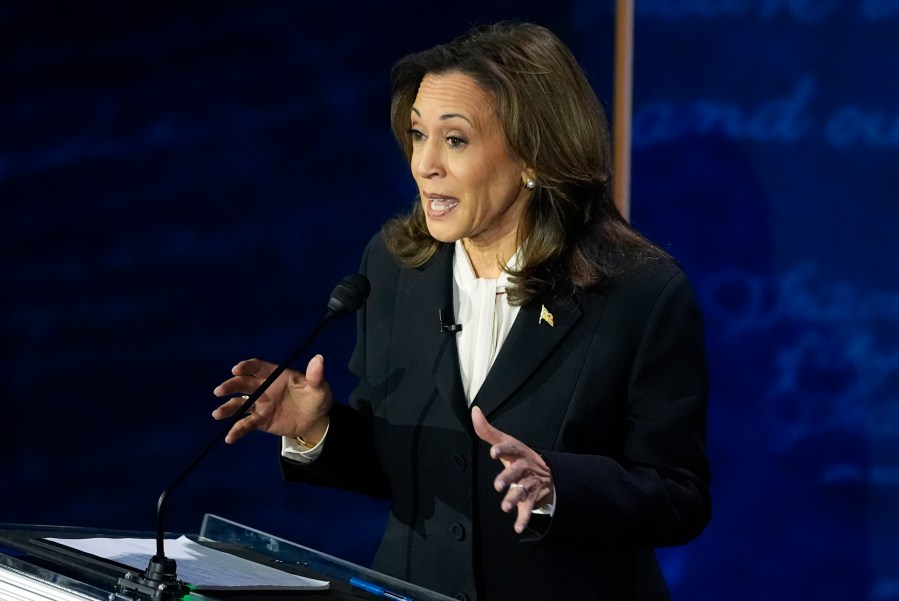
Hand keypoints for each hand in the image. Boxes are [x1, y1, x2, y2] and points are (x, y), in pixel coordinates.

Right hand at [212, 354, 332, 443]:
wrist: (315, 421)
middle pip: (243, 384)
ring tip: (217, 414)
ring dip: (228, 408)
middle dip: (231, 386)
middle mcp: (263, 388)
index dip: (247, 367)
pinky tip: (230, 438)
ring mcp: (260, 404)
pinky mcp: (260, 421)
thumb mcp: (319, 388)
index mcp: (275, 375)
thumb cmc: (316, 398)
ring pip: (239, 404)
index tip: (237, 369)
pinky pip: (245, 425)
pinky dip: (237, 431)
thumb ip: (316, 375)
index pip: (257, 367)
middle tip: (220, 391)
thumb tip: (319, 359)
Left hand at [471, 406, 553, 533]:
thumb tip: (474, 411)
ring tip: (504, 506)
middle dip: (508, 478)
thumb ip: (487, 430)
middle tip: (498, 485)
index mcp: (518, 452)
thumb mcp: (507, 442)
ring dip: (513, 499)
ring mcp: (529, 484)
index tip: (493, 452)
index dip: (502, 449)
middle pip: (516, 472)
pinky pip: (528, 510)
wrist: (549, 473)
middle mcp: (524, 468)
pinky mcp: (531, 499)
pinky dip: (523, 519)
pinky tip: (517, 528)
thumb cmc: (519, 457)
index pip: (511, 448)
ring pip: (522, 492)